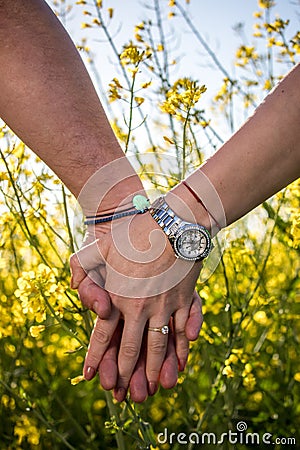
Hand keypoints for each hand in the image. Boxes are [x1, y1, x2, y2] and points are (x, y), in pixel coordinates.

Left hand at [71, 210, 202, 400]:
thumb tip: (81, 296)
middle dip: (125, 373)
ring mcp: (165, 305)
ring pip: (159, 346)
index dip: (95, 358)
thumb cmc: (133, 233)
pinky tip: (180, 364)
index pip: (103, 336)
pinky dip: (181, 351)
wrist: (171, 222)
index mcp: (117, 296)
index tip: (90, 377)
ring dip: (155, 370)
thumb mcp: (98, 247)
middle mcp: (140, 307)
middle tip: (123, 394)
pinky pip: (182, 332)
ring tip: (152, 389)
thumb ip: (82, 270)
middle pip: (131, 348)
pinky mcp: (183, 300)